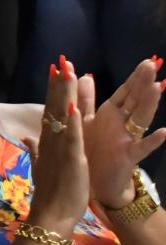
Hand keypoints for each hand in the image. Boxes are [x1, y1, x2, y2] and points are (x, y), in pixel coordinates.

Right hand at [27, 56, 89, 231]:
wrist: (51, 215)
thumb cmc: (50, 193)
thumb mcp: (43, 167)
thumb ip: (36, 150)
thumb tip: (27, 138)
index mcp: (49, 142)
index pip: (50, 110)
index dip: (53, 90)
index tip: (55, 70)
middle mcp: (52, 141)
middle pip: (55, 107)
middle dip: (58, 84)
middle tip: (60, 61)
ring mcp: (60, 149)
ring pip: (62, 116)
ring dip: (63, 94)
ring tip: (65, 72)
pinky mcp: (71, 159)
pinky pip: (72, 137)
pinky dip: (72, 122)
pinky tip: (72, 106)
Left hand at [81, 57, 165, 207]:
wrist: (96, 183)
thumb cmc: (94, 150)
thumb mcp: (88, 122)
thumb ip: (86, 100)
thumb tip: (85, 75)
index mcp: (110, 115)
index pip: (125, 92)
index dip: (134, 78)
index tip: (147, 61)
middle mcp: (121, 124)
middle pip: (135, 100)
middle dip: (143, 83)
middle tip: (155, 65)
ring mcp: (127, 140)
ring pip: (140, 119)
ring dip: (148, 104)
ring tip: (158, 87)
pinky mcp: (127, 157)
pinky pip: (141, 149)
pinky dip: (152, 141)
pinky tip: (164, 132)